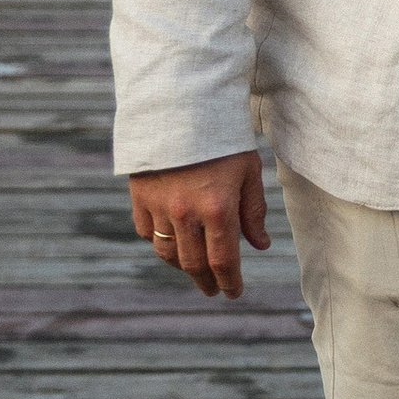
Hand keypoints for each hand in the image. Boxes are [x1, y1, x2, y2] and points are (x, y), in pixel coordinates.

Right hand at [131, 152, 269, 297]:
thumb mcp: (248, 170)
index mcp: (218, 208)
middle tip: (214, 289)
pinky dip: (157, 241)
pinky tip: (170, 240)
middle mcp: (186, 213)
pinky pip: (145, 231)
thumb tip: (259, 245)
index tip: (233, 293)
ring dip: (181, 266)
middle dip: (206, 281)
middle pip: (193, 264)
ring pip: (166, 252)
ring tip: (194, 269)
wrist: (182, 105)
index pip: (223, 260)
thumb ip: (253, 211)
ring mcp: (159, 206)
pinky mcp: (139, 196)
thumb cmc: (223, 138)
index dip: (229, 282)